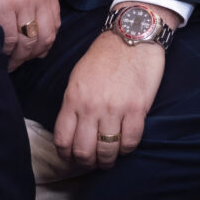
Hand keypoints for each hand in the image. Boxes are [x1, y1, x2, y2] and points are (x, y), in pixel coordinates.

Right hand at [0, 0, 60, 69]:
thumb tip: (33, 22)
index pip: (54, 24)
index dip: (46, 43)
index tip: (36, 52)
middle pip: (43, 36)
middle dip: (32, 55)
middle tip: (20, 63)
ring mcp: (20, 1)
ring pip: (25, 42)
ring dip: (17, 57)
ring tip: (8, 63)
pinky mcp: (1, 6)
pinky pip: (7, 38)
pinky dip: (3, 51)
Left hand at [54, 23, 171, 170]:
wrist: (132, 36)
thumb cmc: (104, 55)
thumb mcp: (78, 77)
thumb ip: (74, 104)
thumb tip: (74, 130)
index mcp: (73, 99)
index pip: (63, 139)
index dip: (66, 156)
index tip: (72, 158)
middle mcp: (90, 107)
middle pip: (83, 151)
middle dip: (86, 163)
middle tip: (92, 163)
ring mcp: (114, 109)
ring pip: (106, 151)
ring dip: (107, 161)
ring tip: (109, 160)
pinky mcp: (137, 109)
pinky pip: (130, 141)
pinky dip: (127, 150)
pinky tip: (125, 147)